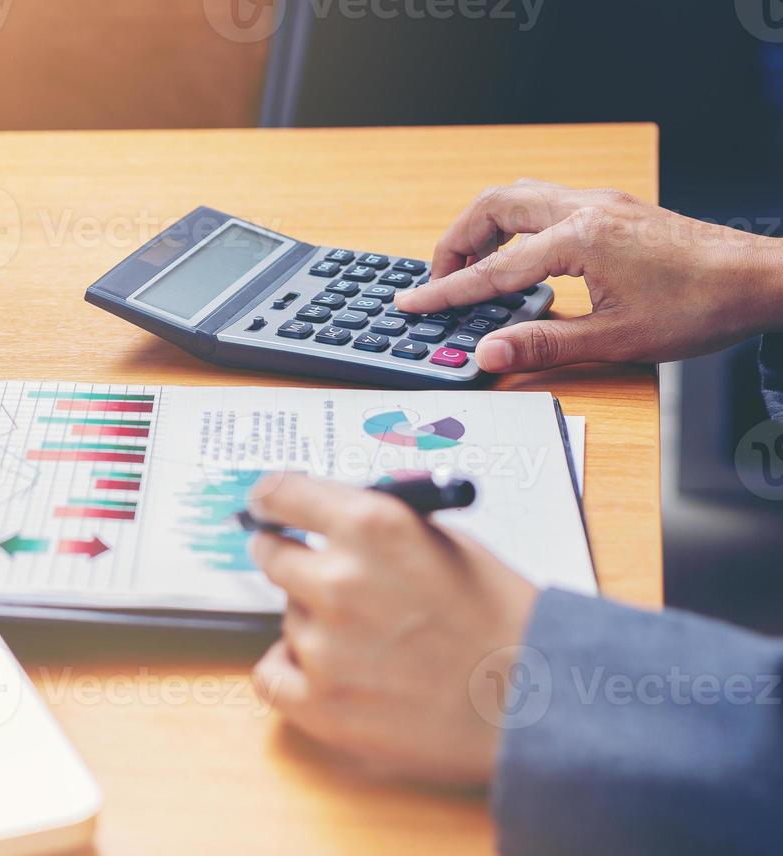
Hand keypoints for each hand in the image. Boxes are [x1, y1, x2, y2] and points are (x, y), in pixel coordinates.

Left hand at [247, 475, 538, 786]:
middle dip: (288, 561)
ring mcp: (324, 646)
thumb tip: (332, 511)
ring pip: (287, 620)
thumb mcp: (449, 540)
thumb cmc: (503, 619)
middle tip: (317, 577)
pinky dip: (292, 674)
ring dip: (315, 626)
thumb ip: (382, 523)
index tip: (265, 508)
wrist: (540, 702)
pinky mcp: (320, 705)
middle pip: (271, 556)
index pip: (281, 495)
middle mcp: (338, 581)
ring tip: (375, 644)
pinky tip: (329, 674)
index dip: (270, 501)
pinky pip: (270, 676)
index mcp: (371, 526)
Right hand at [396, 179, 782, 373]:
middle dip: (455, 242)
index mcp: (579, 239)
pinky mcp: (613, 210)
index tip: (411, 302)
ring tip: (470, 269)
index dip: (446, 291)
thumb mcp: (616, 338)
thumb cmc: (699, 306)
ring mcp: (600, 204)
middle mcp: (585, 210)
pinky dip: (514, 227)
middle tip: (437, 280)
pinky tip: (518, 258)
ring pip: (518, 197)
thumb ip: (543, 344)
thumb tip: (488, 355)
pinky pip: (544, 205)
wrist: (758, 280)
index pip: (494, 269)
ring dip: (484, 229)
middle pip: (493, 207)